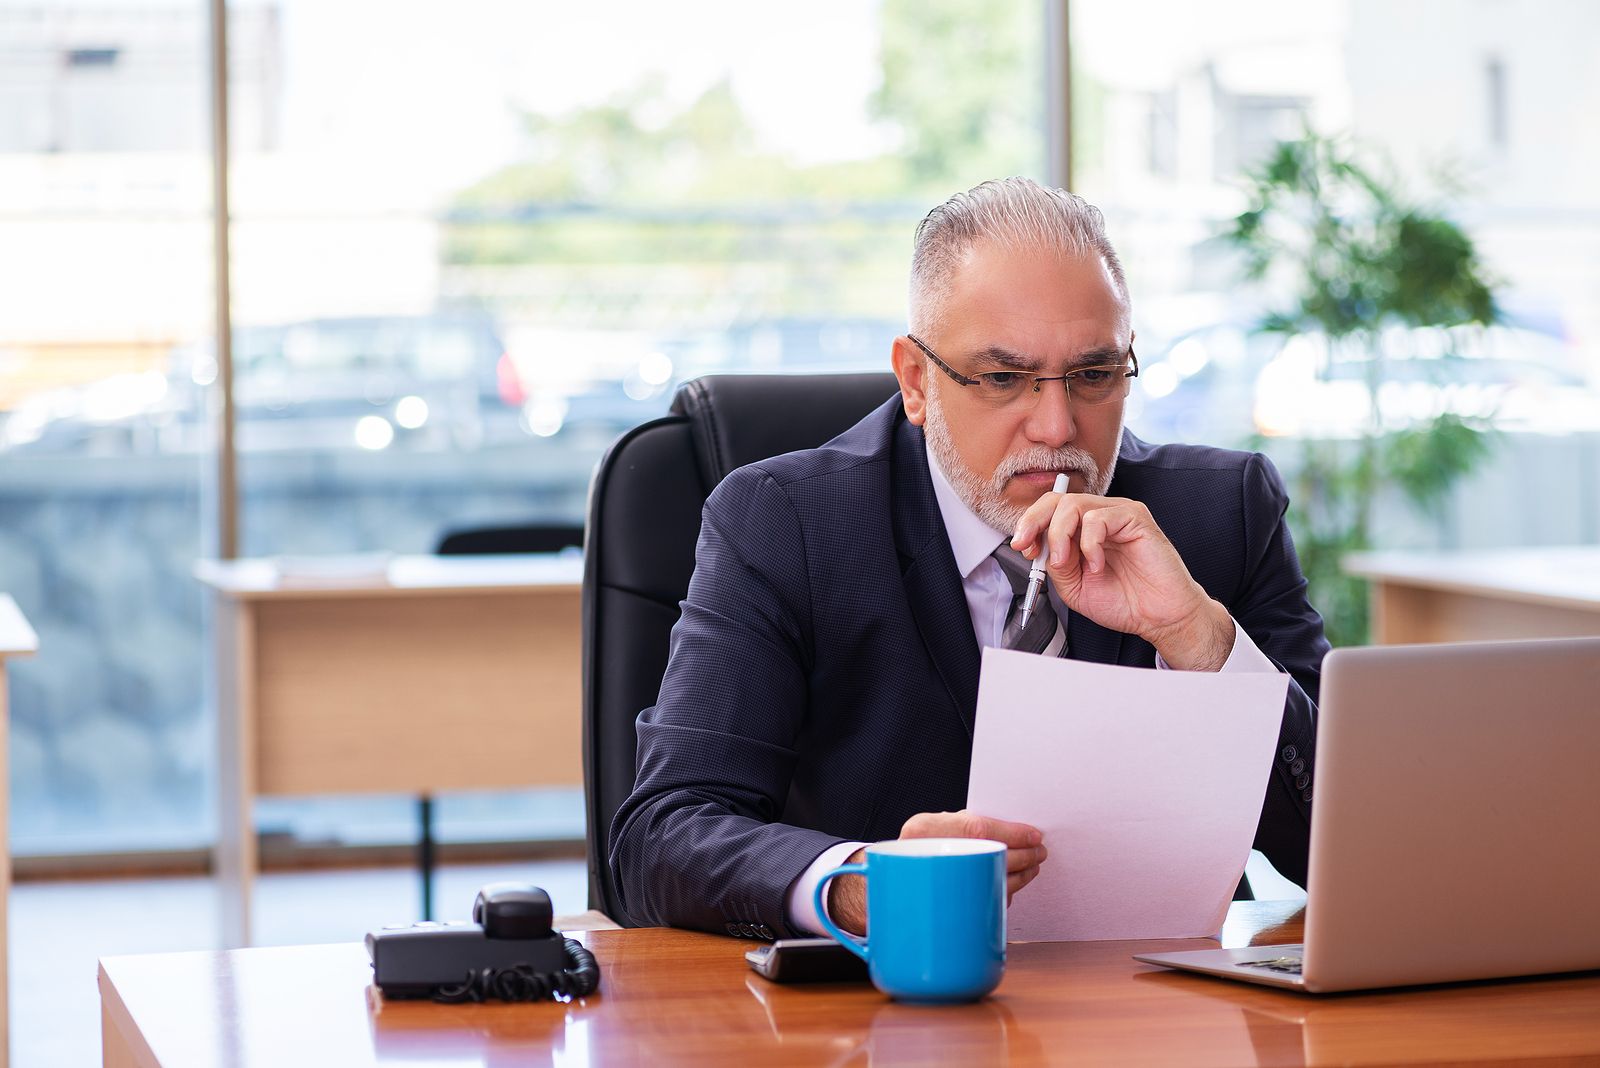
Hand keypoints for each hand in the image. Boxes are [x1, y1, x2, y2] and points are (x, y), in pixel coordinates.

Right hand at [827, 810, 1047, 935]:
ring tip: (1032, 867)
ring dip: (1018, 876)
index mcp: (922, 829)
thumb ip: (960, 827)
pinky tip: (1008, 884)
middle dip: (1022, 856)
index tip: (1035, 835)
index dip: (1011, 832)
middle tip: (1039, 854)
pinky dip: (998, 892)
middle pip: (988, 856)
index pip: (976, 827)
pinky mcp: (936, 914)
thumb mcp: (927, 831)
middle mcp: (925, 856)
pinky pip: (978, 902)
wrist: (870, 890)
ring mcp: (930, 887)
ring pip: (988, 882)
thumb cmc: (907, 855)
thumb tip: (1012, 832)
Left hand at [1010, 491, 1233, 670]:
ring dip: (1061, 536)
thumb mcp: (1073, 586)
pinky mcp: (1135, 517)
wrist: (1159, 617)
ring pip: (1073, 505)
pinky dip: (1090, 544)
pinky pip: (1098, 518)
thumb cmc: (1124, 600)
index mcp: (1082, 530)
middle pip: (1057, 499)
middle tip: (1027, 545)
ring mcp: (1117, 514)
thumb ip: (1055, 564)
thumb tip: (1039, 547)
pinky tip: (1097, 564)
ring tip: (1070, 563)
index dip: (1029, 525)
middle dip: (1033, 521)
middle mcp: (1099, 517)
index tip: (1022, 547)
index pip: (1049, 511)